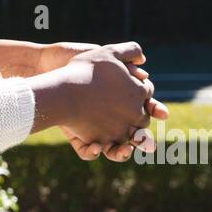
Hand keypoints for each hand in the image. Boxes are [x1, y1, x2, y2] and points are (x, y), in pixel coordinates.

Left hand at [49, 42, 167, 161]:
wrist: (48, 69)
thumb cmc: (77, 62)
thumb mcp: (103, 57)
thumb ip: (125, 59)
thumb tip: (144, 65)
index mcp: (119, 102)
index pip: (143, 110)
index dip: (154, 111)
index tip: (163, 114)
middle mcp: (109, 119)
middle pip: (131, 134)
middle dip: (140, 139)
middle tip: (144, 142)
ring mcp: (93, 129)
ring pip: (112, 149)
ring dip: (120, 153)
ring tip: (122, 152)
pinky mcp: (76, 137)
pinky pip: (87, 151)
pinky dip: (92, 152)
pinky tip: (95, 148)